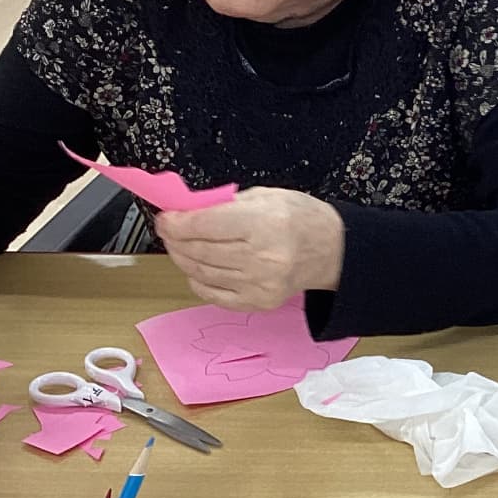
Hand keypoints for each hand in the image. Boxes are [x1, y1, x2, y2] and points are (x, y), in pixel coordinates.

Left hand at [155, 188, 345, 310]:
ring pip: (201, 273)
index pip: (204, 225)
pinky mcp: (258, 302)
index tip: (165, 218)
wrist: (331, 250)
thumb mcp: (265, 196)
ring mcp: (260, 284)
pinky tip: (197, 267)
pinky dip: (197, 280)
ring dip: (182, 258)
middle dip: (175, 239)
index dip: (176, 222)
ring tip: (180, 246)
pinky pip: (212, 294)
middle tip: (169, 230)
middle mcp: (262, 257)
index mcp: (264, 223)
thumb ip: (223, 204)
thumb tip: (184, 210)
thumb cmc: (300, 219)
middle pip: (198, 250)